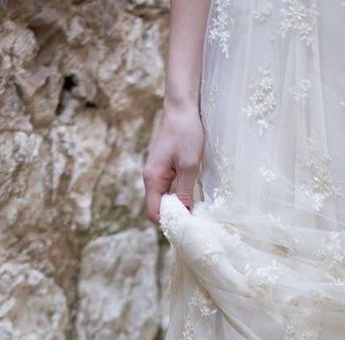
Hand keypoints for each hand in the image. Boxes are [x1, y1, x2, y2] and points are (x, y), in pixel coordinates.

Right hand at [142, 102, 205, 223]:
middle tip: (194, 223)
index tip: (187, 228)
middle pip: (157, 209)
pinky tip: (191, 198)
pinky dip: (177, 197)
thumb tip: (185, 216)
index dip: (169, 224)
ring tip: (194, 213)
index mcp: (153, 179)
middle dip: (173, 218)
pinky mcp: (163, 168)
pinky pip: (166, 190)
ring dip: (176, 208)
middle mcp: (150, 178)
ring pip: (163, 200)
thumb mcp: (190, 165)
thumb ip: (185, 192)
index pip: (154, 213)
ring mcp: (156, 173)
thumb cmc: (186, 133)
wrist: (182, 107)